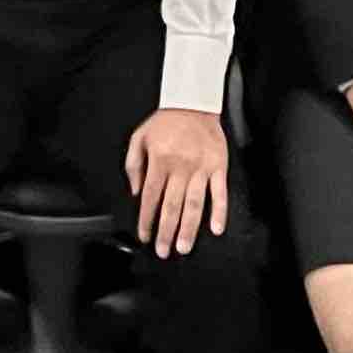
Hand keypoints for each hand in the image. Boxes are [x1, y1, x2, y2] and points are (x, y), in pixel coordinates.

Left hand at [125, 107, 230, 256]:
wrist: (193, 102)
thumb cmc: (166, 122)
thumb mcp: (139, 138)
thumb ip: (133, 165)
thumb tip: (135, 192)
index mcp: (160, 160)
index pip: (150, 196)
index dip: (146, 219)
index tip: (145, 235)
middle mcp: (180, 166)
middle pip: (171, 205)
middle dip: (166, 231)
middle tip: (164, 250)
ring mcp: (201, 168)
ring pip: (194, 203)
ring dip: (189, 228)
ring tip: (184, 246)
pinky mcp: (218, 166)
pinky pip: (219, 192)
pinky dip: (219, 211)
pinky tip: (216, 228)